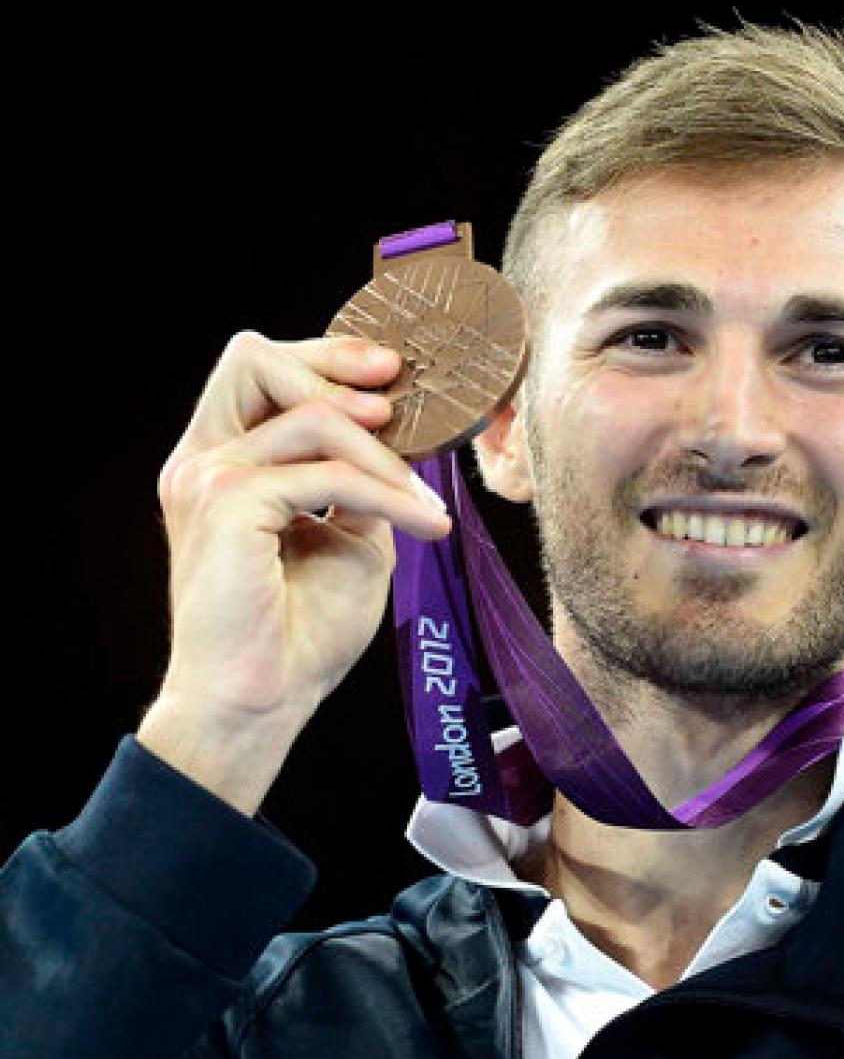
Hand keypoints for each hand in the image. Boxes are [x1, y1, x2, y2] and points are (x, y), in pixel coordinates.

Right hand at [137, 330, 449, 811]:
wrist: (260, 702)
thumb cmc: (298, 636)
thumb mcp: (348, 541)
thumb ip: (362, 486)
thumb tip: (402, 444)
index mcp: (220, 465)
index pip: (257, 373)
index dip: (321, 359)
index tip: (389, 373)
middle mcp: (202, 462)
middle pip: (250, 356)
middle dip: (332, 362)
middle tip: (399, 394)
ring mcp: (207, 478)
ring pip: (310, 417)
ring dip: (384, 456)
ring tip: (425, 501)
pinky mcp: (227, 504)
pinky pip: (328, 474)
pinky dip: (387, 494)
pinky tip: (425, 523)